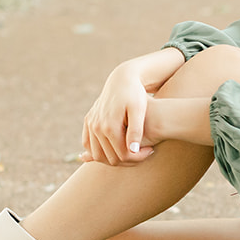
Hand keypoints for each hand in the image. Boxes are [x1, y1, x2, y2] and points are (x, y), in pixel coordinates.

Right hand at [79, 50, 179, 164]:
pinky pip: (89, 145)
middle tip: (143, 154)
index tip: (150, 151)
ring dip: (113, 158)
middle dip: (127, 160)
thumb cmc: (135, 94)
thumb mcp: (139, 110)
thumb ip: (136, 130)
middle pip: (110, 158)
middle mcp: (96, 127)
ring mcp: (90, 124)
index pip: (122, 155)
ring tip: (132, 152)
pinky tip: (117, 148)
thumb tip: (132, 151)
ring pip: (98, 155)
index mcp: (109, 126)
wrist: (122, 79)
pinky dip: (100, 151)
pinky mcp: (88, 121)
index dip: (137, 158)